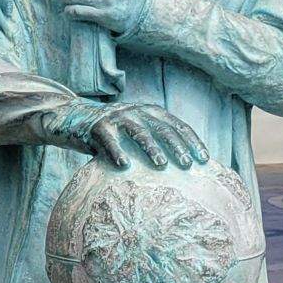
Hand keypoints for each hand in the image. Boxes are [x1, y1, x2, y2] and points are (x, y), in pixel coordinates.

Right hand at [88, 104, 207, 170]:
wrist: (77, 119)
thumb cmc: (115, 134)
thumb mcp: (137, 131)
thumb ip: (155, 142)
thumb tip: (184, 170)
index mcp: (151, 113)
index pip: (177, 126)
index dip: (192, 141)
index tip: (205, 160)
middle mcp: (137, 112)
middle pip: (161, 128)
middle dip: (176, 146)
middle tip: (187, 164)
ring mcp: (117, 118)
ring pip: (138, 132)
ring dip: (151, 148)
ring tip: (161, 165)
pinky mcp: (97, 127)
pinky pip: (109, 140)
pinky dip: (116, 152)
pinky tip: (124, 166)